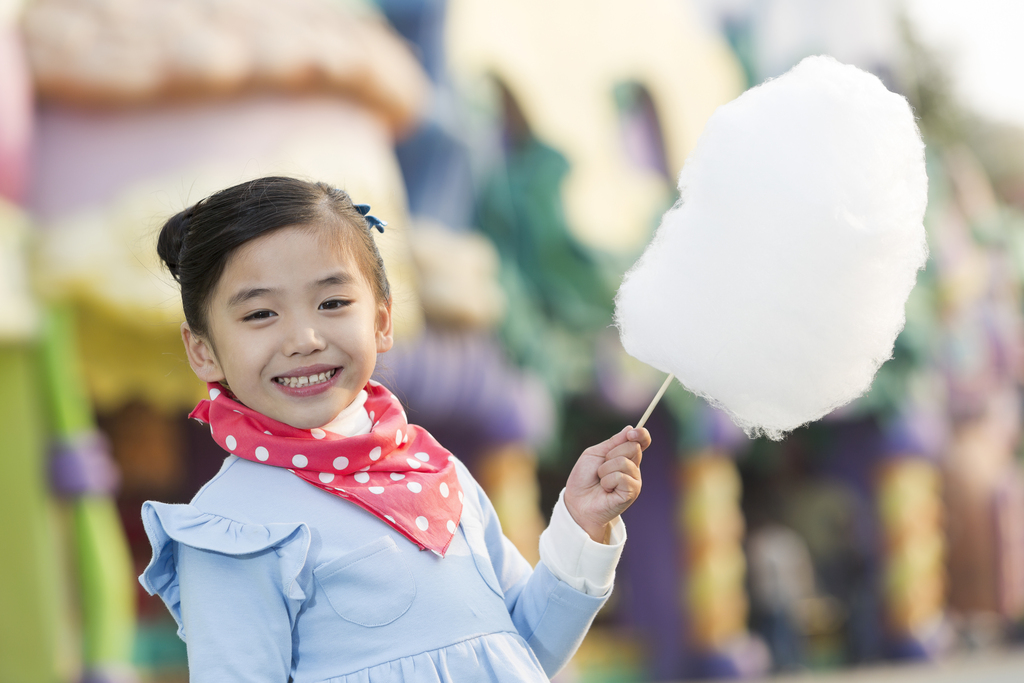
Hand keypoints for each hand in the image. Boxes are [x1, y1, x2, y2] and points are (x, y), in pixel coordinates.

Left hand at [564, 426, 649, 542]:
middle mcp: (633, 467)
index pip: (642, 441)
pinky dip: (607, 481)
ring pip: (624, 462)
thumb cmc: (584, 478)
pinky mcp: (632, 492)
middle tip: (601, 467)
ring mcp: (634, 480)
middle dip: (612, 453)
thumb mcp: (595, 454)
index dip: (641, 434)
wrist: (577, 501)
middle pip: (633, 447)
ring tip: (601, 480)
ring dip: (605, 470)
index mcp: (625, 455)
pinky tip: (606, 489)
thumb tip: (630, 429)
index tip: (632, 433)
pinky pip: (621, 477)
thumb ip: (613, 442)